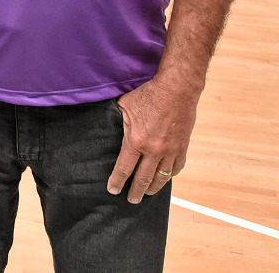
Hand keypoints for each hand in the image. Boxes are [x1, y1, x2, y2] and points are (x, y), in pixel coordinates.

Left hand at [107, 75, 198, 202]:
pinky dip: (170, 176)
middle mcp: (154, 151)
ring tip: (146, 194)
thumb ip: (118, 122)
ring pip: (161, 177)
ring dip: (153, 188)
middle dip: (135, 191)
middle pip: (143, 179)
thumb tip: (108, 127)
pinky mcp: (182, 147)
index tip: (113, 190)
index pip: (124, 168)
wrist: (177, 90)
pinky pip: (176, 168)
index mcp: (136, 141)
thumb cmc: (148, 95)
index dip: (118, 181)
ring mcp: (170, 151)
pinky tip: (165, 178)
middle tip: (130, 200)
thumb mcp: (124, 106)